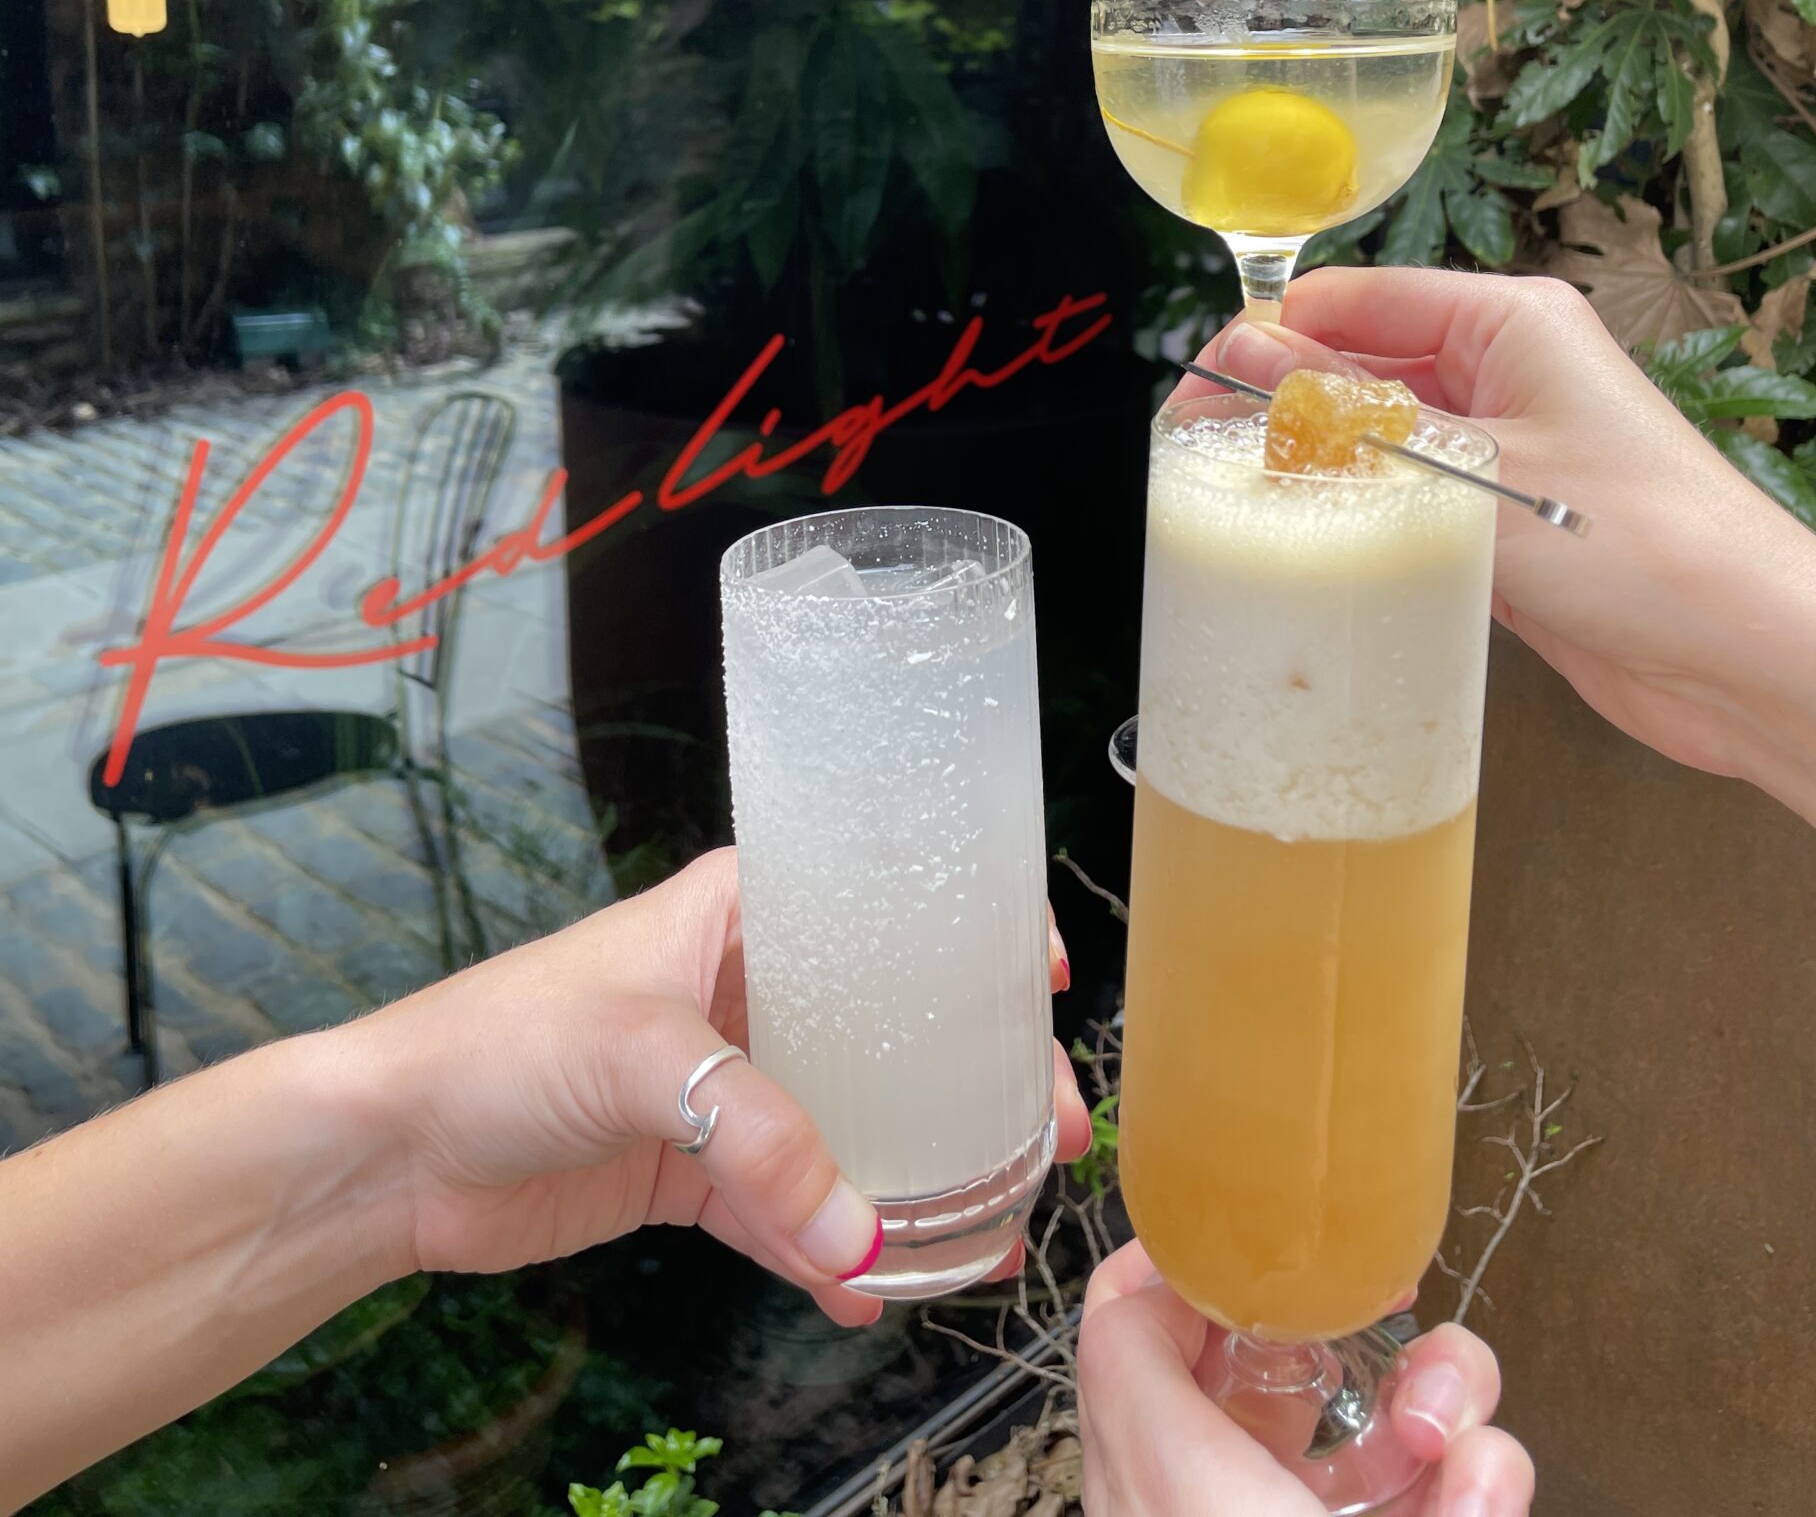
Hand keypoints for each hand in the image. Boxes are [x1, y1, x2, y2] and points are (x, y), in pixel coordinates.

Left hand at [331, 847, 1091, 1328]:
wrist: (390, 1150)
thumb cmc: (498, 1043)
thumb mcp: (637, 1056)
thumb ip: (756, 1141)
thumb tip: (857, 1238)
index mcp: (742, 912)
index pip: (880, 901)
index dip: (968, 932)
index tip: (1041, 978)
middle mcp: (748, 989)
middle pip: (890, 1028)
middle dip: (972, 1082)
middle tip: (1047, 1133)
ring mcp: (725, 1086)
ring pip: (852, 1126)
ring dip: (918, 1178)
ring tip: (990, 1235)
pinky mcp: (695, 1171)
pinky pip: (791, 1208)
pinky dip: (833, 1250)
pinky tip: (874, 1293)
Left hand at [1077, 1242, 1531, 1515]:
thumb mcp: (1173, 1486)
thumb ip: (1134, 1370)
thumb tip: (1129, 1282)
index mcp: (1160, 1477)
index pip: (1145, 1340)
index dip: (1192, 1274)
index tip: (1253, 1234)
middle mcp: (1248, 1504)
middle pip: (1291, 1363)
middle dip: (1356, 1327)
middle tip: (1384, 1309)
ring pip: (1400, 1414)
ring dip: (1446, 1396)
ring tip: (1448, 1433)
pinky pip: (1468, 1486)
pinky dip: (1487, 1476)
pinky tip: (1481, 1494)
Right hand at [1207, 270, 1815, 783]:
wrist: (1750, 660)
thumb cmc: (1645, 549)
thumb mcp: (1476, 471)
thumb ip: (1354, 419)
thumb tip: (1249, 361)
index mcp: (1509, 322)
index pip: (1359, 297)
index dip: (1272, 333)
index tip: (1201, 382)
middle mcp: (1510, 373)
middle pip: (1362, 363)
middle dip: (1282, 400)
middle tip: (1197, 446)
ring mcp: (1511, 450)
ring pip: (1381, 437)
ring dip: (1319, 463)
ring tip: (1236, 497)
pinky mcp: (1509, 526)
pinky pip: (1410, 502)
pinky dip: (1360, 518)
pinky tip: (1309, 545)